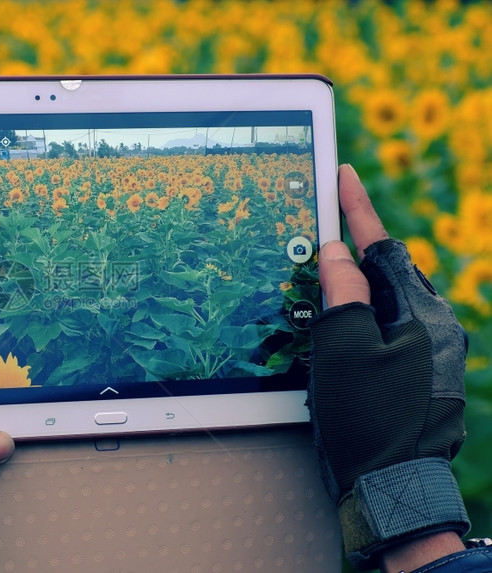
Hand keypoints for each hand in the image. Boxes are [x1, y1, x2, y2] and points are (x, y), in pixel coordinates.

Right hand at [310, 165, 468, 569]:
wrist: (394, 488)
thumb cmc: (366, 420)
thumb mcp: (342, 350)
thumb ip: (342, 294)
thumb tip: (336, 252)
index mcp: (420, 313)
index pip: (382, 246)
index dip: (356, 209)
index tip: (339, 174)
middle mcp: (437, 326)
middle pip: (390, 270)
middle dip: (357, 247)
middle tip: (326, 226)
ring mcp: (435, 352)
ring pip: (390, 300)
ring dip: (359, 285)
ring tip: (327, 279)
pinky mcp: (425, 374)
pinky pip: (392, 327)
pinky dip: (365, 317)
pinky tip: (345, 328)